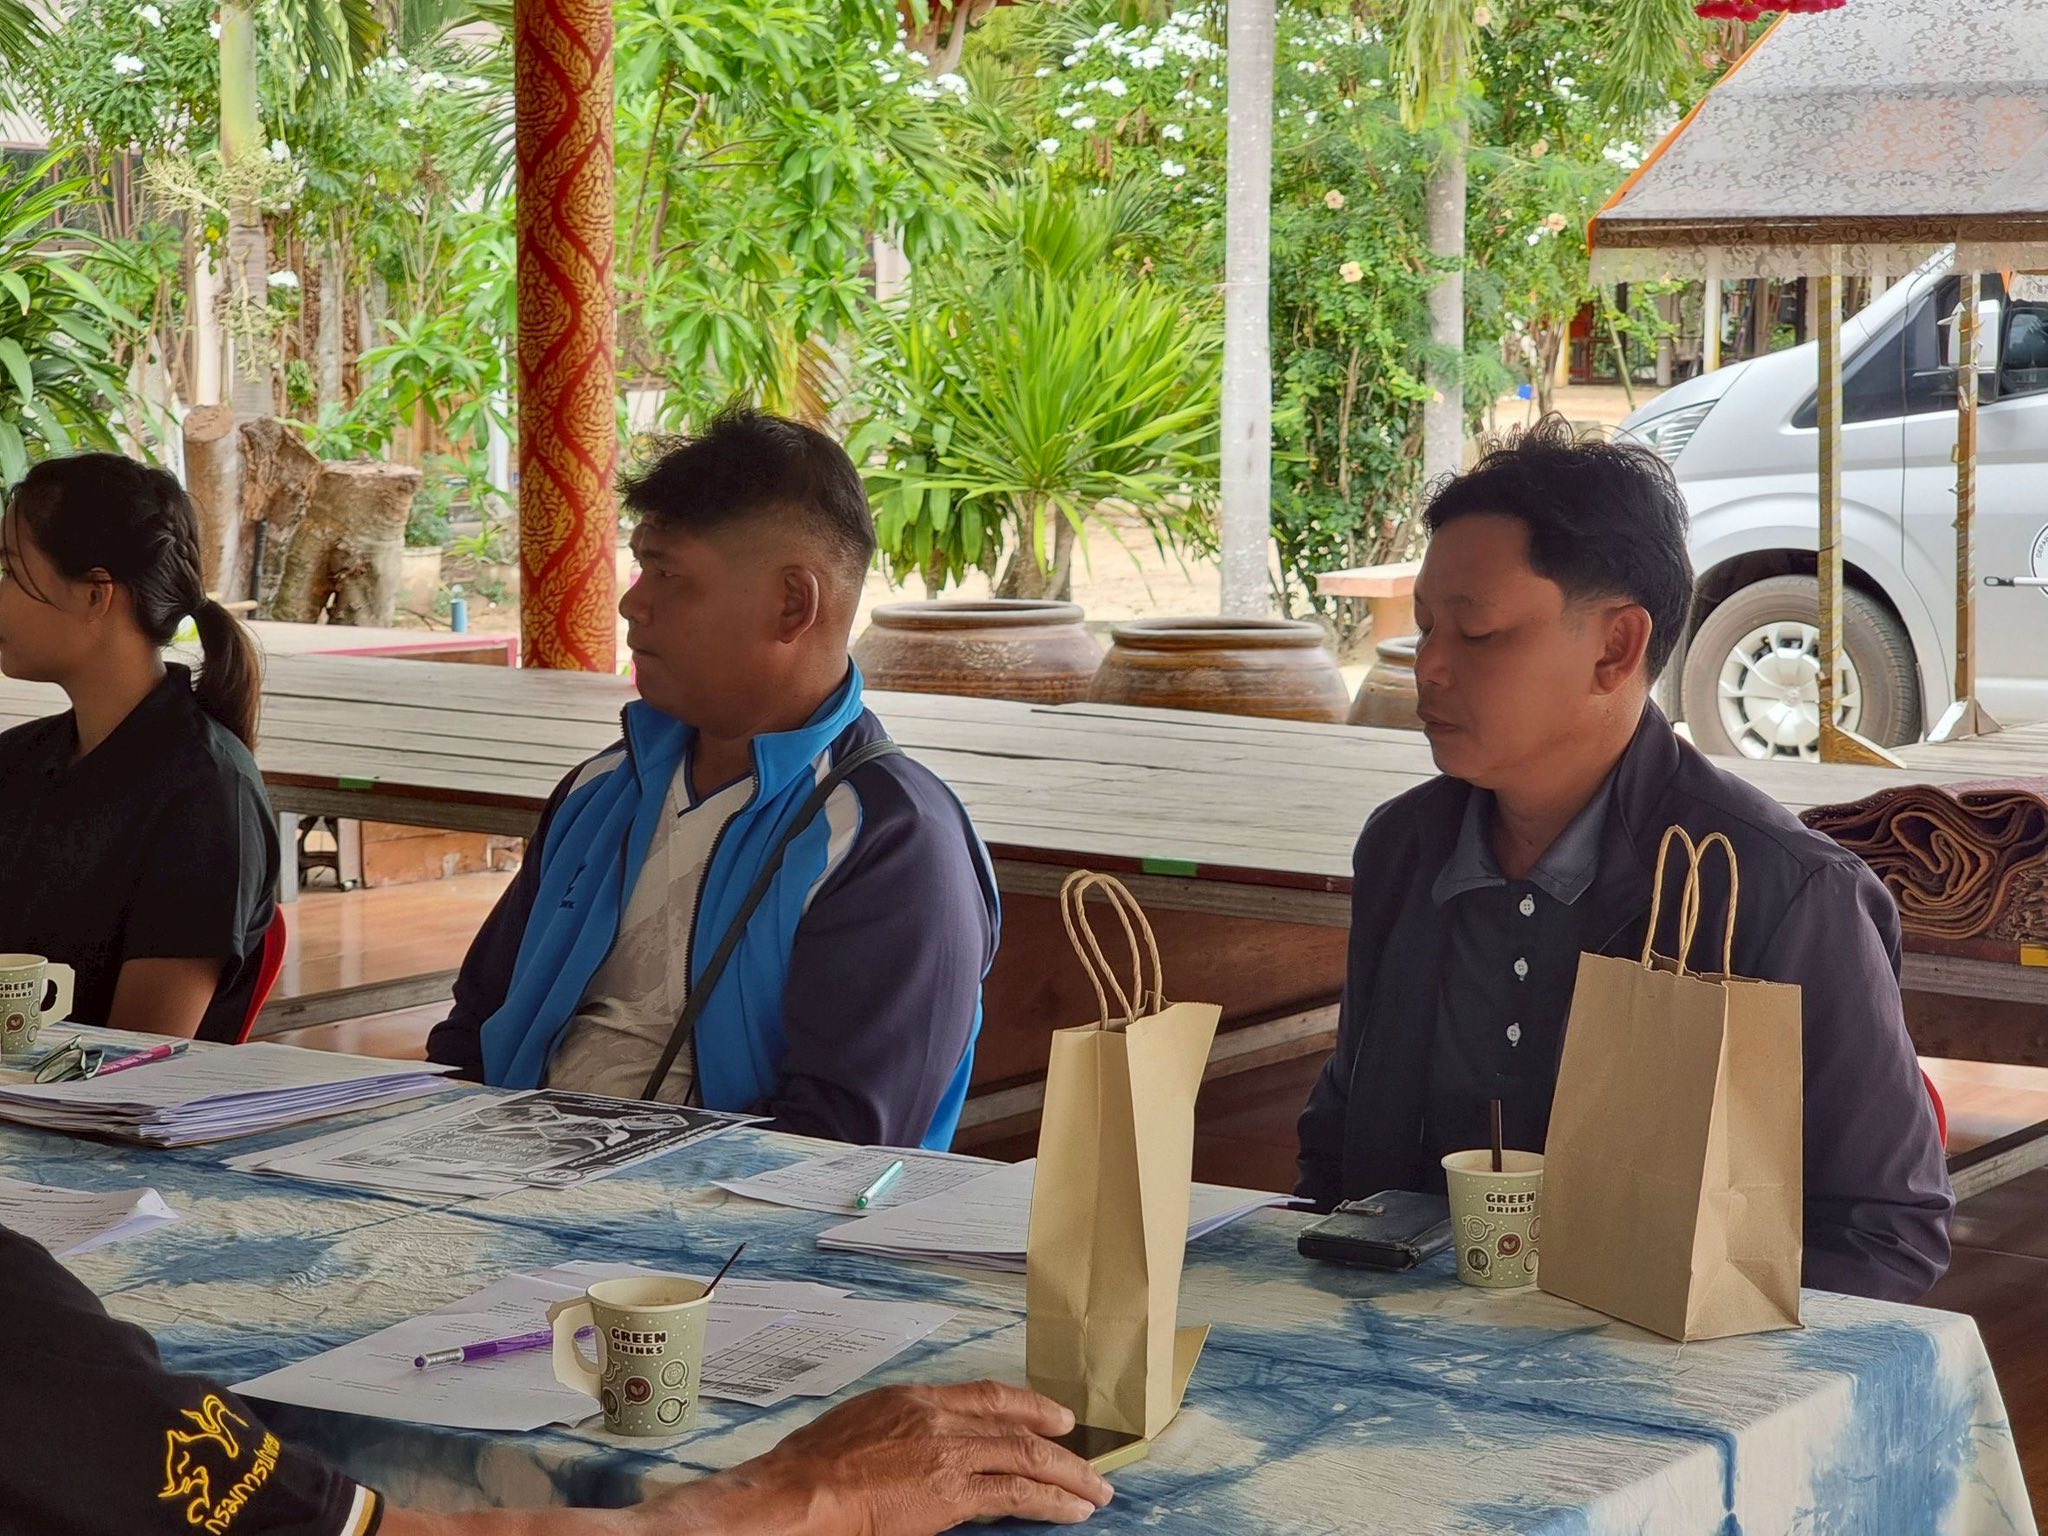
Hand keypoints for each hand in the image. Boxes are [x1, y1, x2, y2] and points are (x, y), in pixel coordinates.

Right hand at [684, 1381, 1114, 1535]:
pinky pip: (1015, 1494)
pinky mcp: (950, 1493)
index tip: (1056, 1416)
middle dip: (1059, 1446)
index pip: (986, 1394)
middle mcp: (938, 1418)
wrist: (799, 1491)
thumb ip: (901, 1431)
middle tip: (1090, 1465)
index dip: (1028, 1404)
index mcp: (915, 1399)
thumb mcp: (861, 1427)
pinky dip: (1049, 1501)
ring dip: (1066, 1477)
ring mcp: (947, 1454)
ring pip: (1025, 1458)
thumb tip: (922, 1448)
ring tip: (1095, 1494)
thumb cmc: (812, 1468)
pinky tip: (1071, 1510)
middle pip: (1015, 1426)